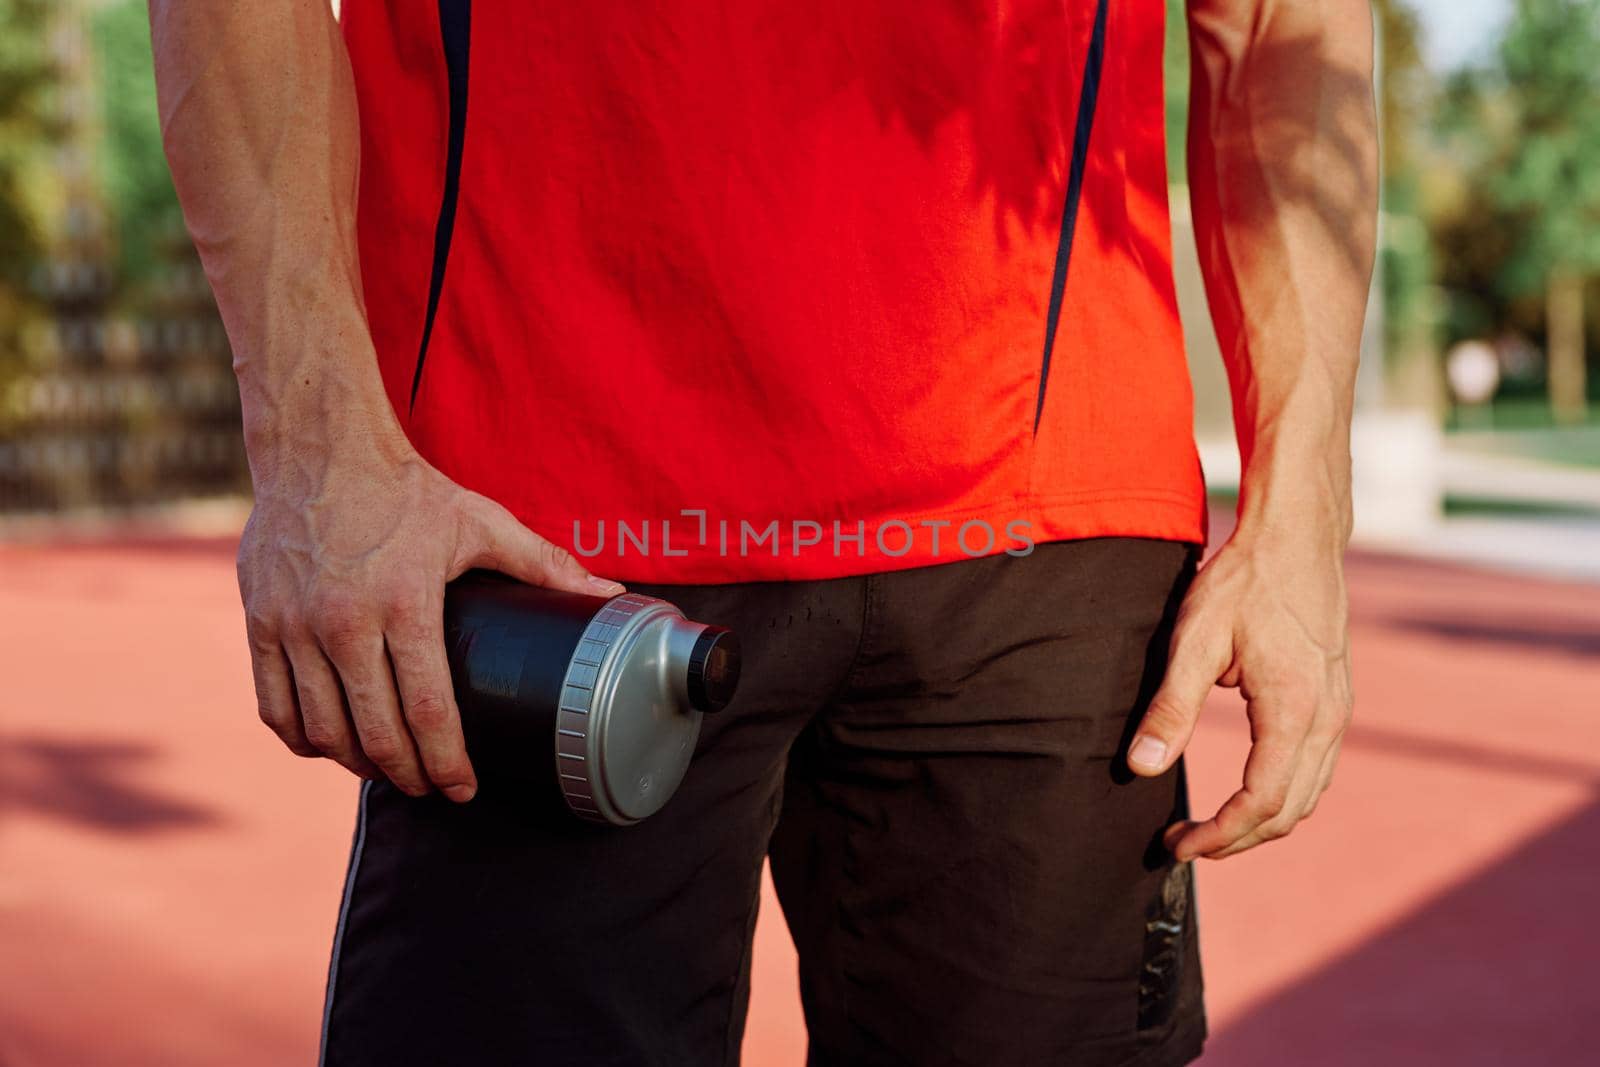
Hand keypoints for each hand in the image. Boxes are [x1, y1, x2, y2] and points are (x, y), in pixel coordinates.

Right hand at [237, 424, 622, 800]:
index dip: (447, 762)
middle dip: (408, 775)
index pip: (427, 710)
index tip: (463, 788)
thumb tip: (611, 594)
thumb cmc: (405, 489)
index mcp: (405, 601)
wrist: (318, 446)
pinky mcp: (259, 622)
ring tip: (388, 771)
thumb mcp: (481, 522)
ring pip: (321, 728)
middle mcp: (343, 620)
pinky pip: (275, 705)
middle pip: (375, 731)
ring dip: (357, 763)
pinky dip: (302, 738)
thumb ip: (545, 564)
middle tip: (431, 788)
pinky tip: (329, 746)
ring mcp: (293, 625)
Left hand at [1125, 530, 1352, 859]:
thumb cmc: (1244, 583)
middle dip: (1237, 838)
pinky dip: (1283, 795)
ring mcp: (1339, 712)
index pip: (1261, 803)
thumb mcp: (1195, 641)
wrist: (1297, 538)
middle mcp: (1328, 721)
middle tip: (1185, 843)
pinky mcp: (1337, 701)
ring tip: (1210, 827)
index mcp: (1294, 712)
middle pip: (1289, 811)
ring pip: (1308, 795)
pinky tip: (1247, 792)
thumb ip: (1171, 707)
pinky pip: (1316, 769)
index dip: (1219, 835)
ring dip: (1261, 822)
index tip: (1177, 845)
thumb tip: (1141, 766)